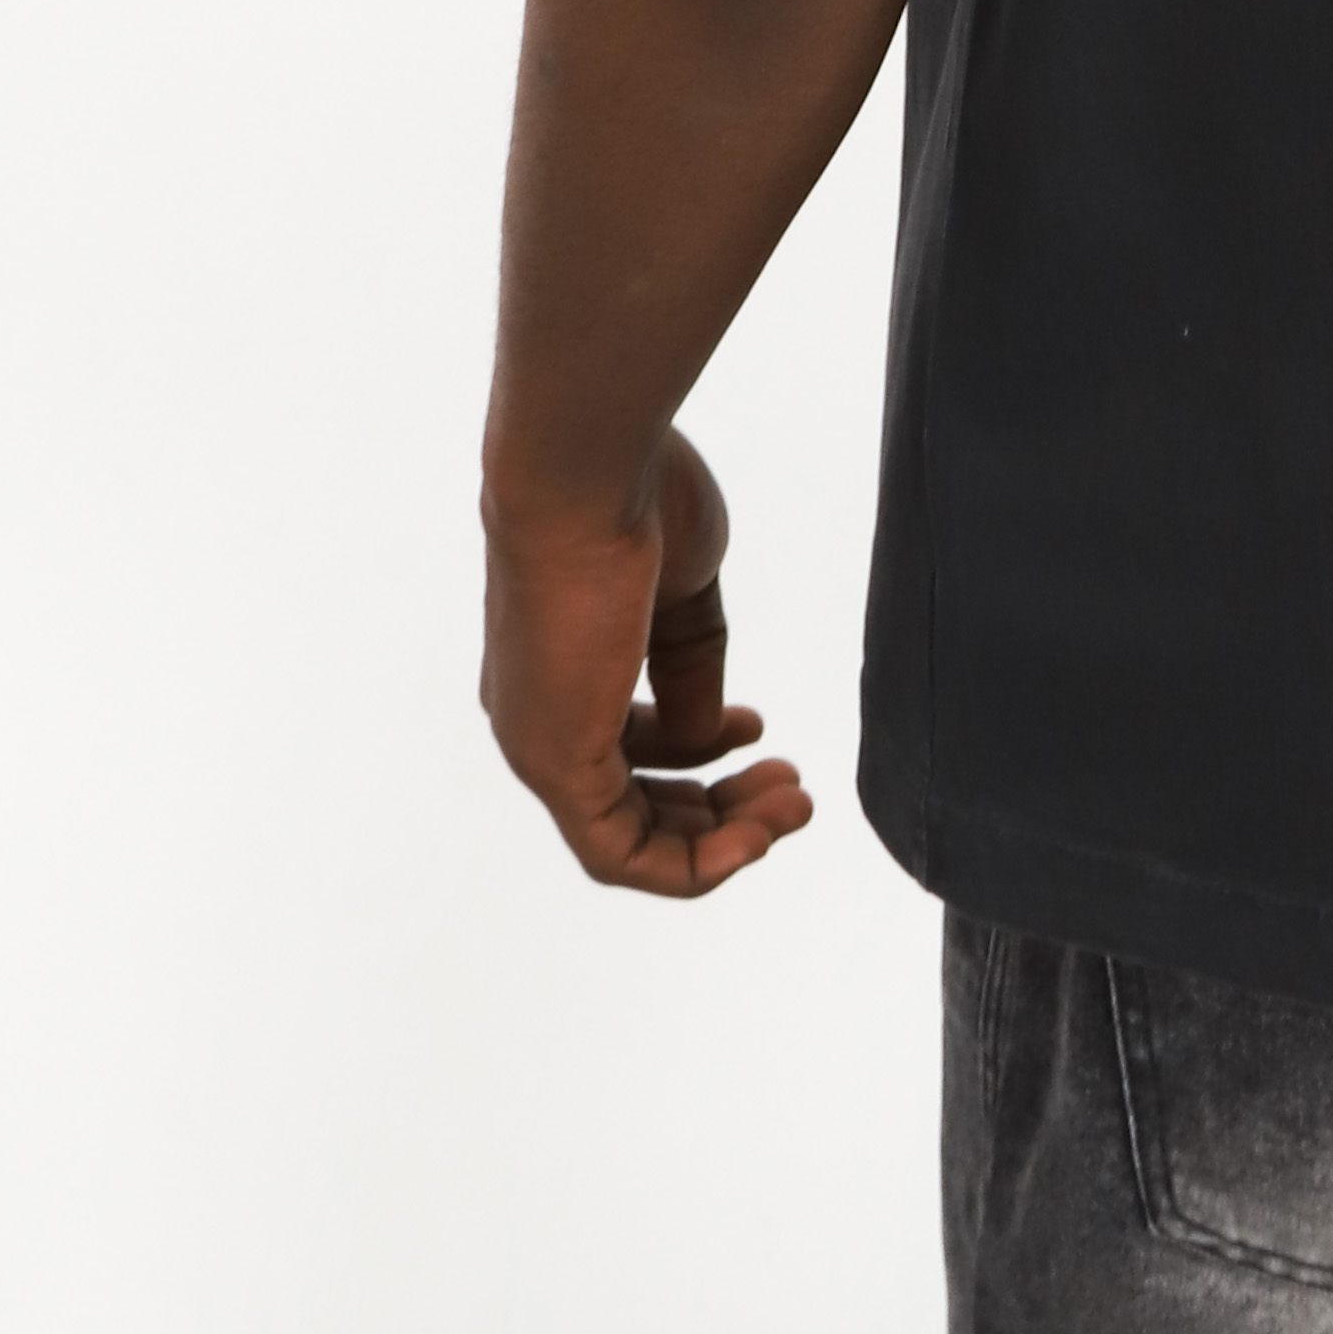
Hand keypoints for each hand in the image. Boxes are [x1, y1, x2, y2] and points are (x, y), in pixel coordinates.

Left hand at [480, 423, 812, 893]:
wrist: (585, 469)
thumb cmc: (632, 499)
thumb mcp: (682, 594)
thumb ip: (690, 666)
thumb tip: (706, 736)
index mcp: (565, 666)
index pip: (629, 741)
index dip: (700, 748)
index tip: (759, 727)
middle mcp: (540, 715)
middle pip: (633, 802)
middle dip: (719, 806)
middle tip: (792, 790)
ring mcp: (542, 744)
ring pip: (631, 836)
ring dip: (718, 839)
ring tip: (790, 808)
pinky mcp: (556, 763)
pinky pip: (619, 851)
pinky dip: (689, 864)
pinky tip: (751, 839)